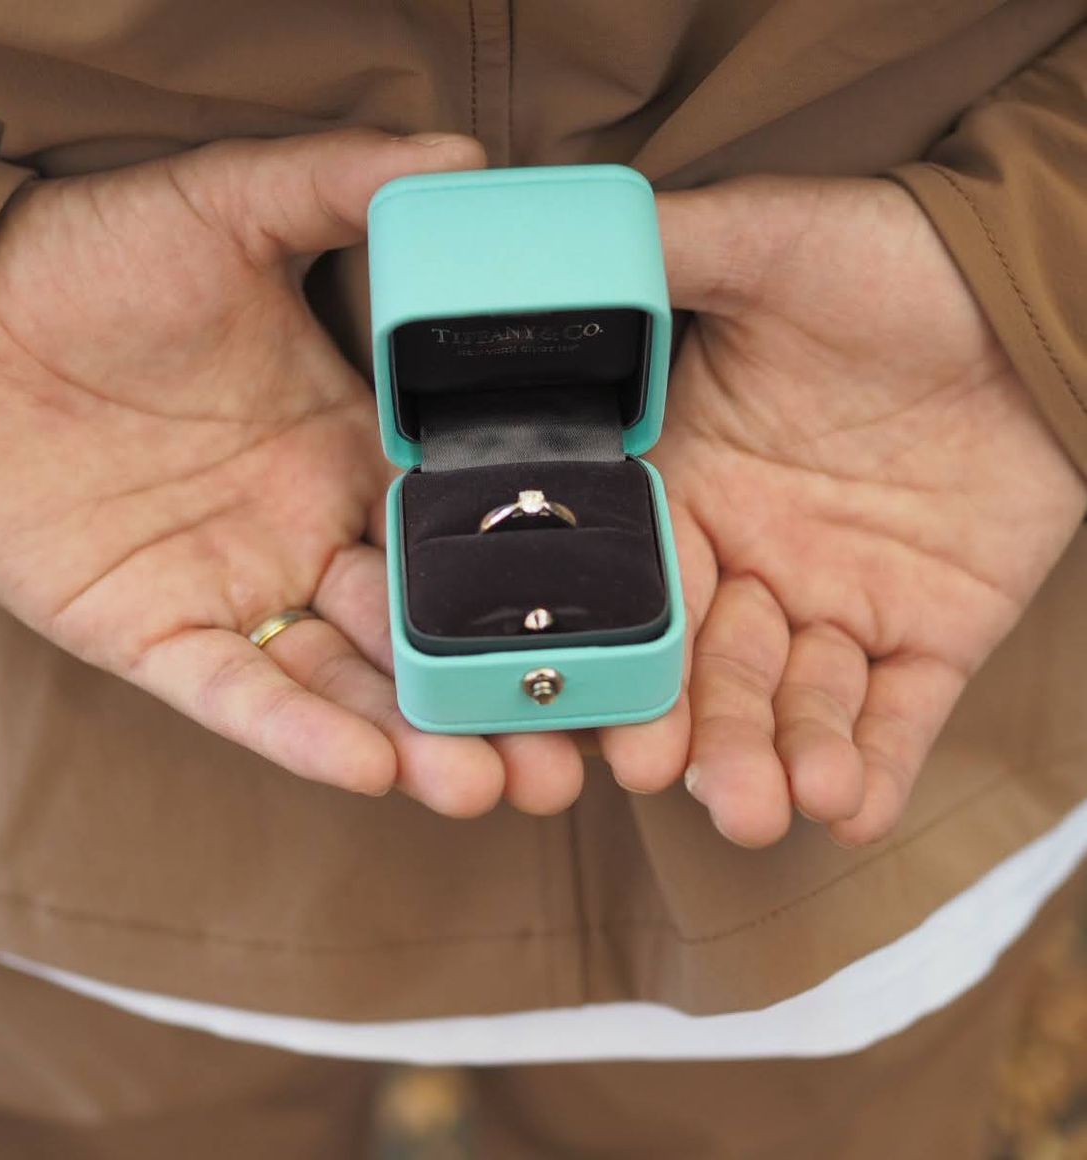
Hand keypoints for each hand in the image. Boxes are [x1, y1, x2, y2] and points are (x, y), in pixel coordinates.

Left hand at [0, 129, 586, 816]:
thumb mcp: (226, 210)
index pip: (460, 533)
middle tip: (568, 756)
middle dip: (493, 698)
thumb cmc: (90, 261)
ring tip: (489, 783)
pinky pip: (238, 695)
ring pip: (347, 685)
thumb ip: (337, 185)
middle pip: (421, 634)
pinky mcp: (156, 637)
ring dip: (418, 736)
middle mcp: (313, 533)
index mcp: (353, 451)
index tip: (606, 631)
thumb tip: (465, 163)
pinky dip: (300, 735)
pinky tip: (372, 766)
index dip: (527, 588)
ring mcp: (240, 592)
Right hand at [601, 176, 1085, 845]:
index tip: (614, 712)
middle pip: (709, 666)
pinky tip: (849, 808)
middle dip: (703, 732)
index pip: (639, 585)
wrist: (1032, 291)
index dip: (626, 651)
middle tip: (698, 783)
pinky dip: (874, 764)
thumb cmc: (891, 259)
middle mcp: (747, 557)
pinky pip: (896, 712)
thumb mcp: (769, 240)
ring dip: (780, 759)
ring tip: (777, 803)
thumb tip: (548, 249)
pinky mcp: (929, 633)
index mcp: (687, 484)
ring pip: (793, 703)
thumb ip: (665, 256)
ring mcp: (837, 601)